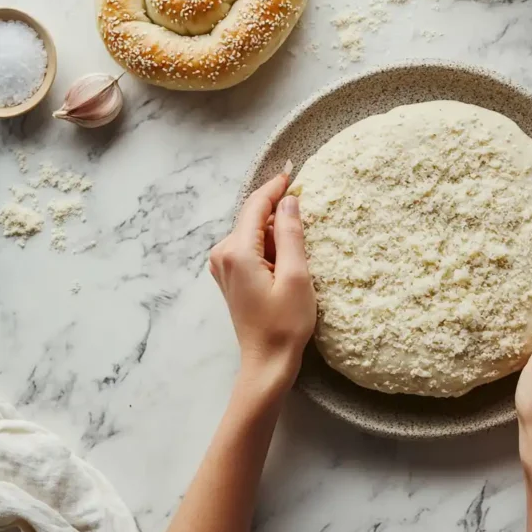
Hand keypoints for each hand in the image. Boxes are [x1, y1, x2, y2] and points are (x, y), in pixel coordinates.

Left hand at [208, 172, 316, 394]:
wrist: (267, 361)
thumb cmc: (285, 323)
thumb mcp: (297, 276)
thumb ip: (292, 234)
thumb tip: (290, 201)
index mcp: (237, 251)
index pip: (256, 205)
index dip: (276, 186)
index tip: (293, 170)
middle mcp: (223, 254)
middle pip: (253, 217)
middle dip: (279, 209)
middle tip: (309, 204)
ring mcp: (223, 265)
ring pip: (253, 232)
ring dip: (277, 230)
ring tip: (303, 240)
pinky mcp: (230, 276)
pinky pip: (251, 247)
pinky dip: (270, 244)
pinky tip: (289, 256)